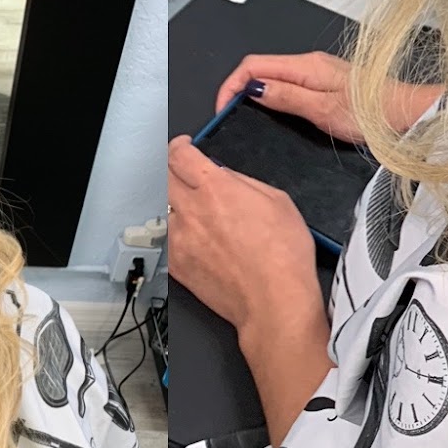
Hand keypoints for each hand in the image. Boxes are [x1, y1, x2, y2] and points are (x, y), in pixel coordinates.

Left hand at [169, 136, 329, 440]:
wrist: (274, 301)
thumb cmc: (284, 257)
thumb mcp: (279, 200)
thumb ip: (244, 183)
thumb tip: (225, 176)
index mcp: (216, 188)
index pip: (180, 155)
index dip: (180, 145)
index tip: (184, 147)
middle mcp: (192, 210)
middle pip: (163, 176)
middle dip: (171, 167)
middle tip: (183, 170)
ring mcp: (180, 239)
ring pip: (163, 208)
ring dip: (174, 202)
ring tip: (193, 209)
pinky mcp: (178, 265)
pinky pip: (167, 239)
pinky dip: (176, 232)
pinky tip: (195, 236)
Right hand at [213, 51, 441, 143]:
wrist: (405, 115)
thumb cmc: (372, 114)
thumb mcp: (322, 110)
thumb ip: (286, 97)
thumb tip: (253, 88)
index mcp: (305, 65)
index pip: (252, 65)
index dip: (231, 85)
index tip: (222, 108)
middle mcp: (310, 63)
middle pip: (260, 68)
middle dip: (238, 89)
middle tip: (229, 115)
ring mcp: (318, 72)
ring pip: (274, 76)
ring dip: (255, 93)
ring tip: (246, 115)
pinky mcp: (325, 84)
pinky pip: (289, 84)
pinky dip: (274, 96)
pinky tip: (275, 111)